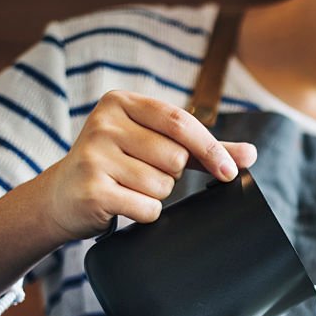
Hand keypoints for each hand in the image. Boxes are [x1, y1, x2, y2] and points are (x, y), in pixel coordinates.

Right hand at [42, 90, 257, 239]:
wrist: (63, 196)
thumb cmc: (119, 165)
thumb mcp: (156, 145)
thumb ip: (203, 148)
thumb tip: (252, 154)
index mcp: (121, 103)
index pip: (180, 122)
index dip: (210, 149)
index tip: (229, 171)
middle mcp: (103, 123)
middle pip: (174, 157)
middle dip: (172, 174)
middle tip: (145, 173)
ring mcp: (93, 155)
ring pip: (162, 185)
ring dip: (156, 194)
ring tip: (129, 187)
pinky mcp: (92, 189)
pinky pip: (147, 208)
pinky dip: (145, 213)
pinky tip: (123, 203)